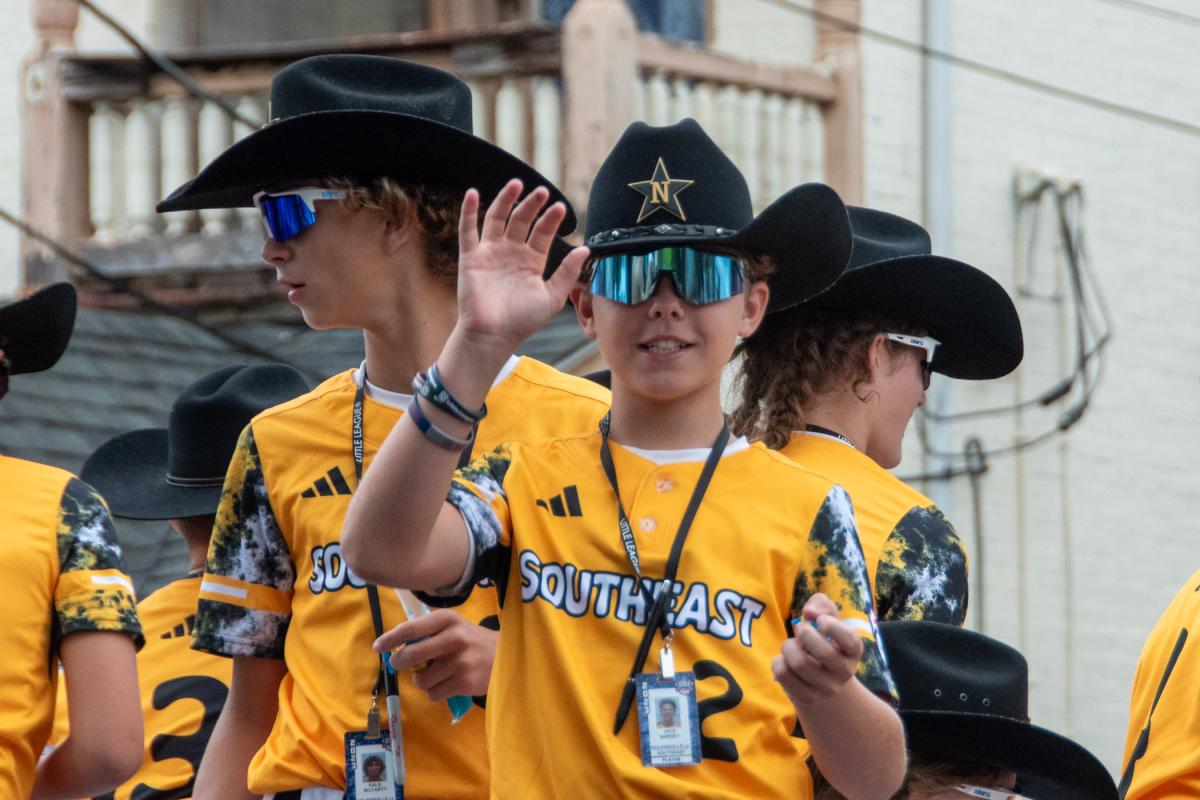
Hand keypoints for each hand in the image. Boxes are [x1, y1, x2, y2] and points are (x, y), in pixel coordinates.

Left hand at [373, 610, 497, 699]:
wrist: (506, 658)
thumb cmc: (472, 641)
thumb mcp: (454, 627)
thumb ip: (429, 633)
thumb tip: (396, 647)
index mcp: (448, 620)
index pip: (412, 628)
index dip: (391, 638)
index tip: (378, 646)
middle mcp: (453, 637)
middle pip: (411, 655)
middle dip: (399, 663)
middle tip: (399, 664)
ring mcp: (459, 661)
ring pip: (421, 679)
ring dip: (422, 681)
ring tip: (436, 675)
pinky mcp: (464, 682)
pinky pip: (434, 693)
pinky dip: (435, 692)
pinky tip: (448, 684)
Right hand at [455, 179, 588, 351]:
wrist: (493, 335)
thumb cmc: (522, 321)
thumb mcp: (552, 297)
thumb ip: (567, 273)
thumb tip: (585, 249)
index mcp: (531, 262)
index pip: (542, 233)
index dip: (550, 220)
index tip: (560, 207)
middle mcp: (511, 253)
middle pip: (521, 221)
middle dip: (531, 205)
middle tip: (542, 191)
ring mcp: (490, 253)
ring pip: (497, 219)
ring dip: (506, 200)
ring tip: (517, 183)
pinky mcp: (471, 258)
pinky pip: (468, 230)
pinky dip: (470, 211)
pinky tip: (474, 193)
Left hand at [773, 593, 863, 708]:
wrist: (821, 683)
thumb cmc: (823, 642)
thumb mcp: (827, 621)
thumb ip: (821, 605)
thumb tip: (809, 612)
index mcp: (853, 651)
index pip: (850, 640)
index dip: (832, 626)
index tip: (819, 621)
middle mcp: (845, 672)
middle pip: (823, 652)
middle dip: (804, 633)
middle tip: (800, 629)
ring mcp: (826, 688)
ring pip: (799, 663)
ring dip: (788, 646)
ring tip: (791, 646)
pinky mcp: (807, 698)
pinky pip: (783, 674)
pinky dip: (778, 661)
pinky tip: (785, 661)